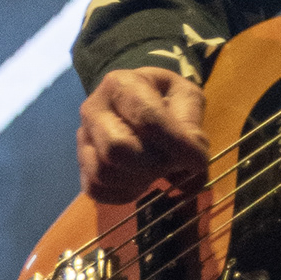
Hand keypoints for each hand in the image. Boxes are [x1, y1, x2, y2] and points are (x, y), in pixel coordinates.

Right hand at [77, 68, 208, 202]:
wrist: (136, 100)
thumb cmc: (164, 98)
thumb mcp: (185, 96)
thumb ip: (192, 124)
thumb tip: (194, 163)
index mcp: (121, 85)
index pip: (147, 120)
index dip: (176, 145)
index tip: (198, 161)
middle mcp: (93, 110)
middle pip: (118, 150)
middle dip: (154, 165)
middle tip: (173, 165)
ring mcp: (83, 138)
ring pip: (105, 174)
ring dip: (140, 181)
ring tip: (157, 170)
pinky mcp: (82, 164)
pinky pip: (97, 190)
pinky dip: (124, 194)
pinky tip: (141, 181)